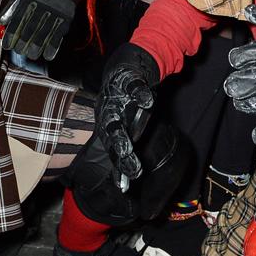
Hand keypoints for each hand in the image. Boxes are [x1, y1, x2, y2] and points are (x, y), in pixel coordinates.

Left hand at [1, 0, 86, 61]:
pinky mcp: (66, 16)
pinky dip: (53, 46)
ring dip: (37, 46)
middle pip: (31, 28)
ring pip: (44, 32)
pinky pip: (59, 34)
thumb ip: (13, 4)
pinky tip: (48, 55)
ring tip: (32, 55)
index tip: (7, 46)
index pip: (18, 19)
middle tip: (19, 51)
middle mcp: (42, 5)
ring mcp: (55, 11)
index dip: (12, 34)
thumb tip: (3, 21)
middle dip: (24, 42)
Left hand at [94, 44, 159, 187]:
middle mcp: (110, 113)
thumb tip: (124, 187)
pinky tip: (147, 101)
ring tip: (128, 143)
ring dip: (121, 126)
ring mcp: (116, 97)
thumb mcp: (123, 128)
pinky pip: (133, 87)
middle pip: (111, 133)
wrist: (125, 68)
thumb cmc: (123, 105)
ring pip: (117, 113)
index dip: (118, 167)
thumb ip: (125, 154)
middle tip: (127, 164)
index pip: (112, 150)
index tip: (125, 187)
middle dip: (119, 149)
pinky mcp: (127, 80)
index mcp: (108, 127)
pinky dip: (138, 94)